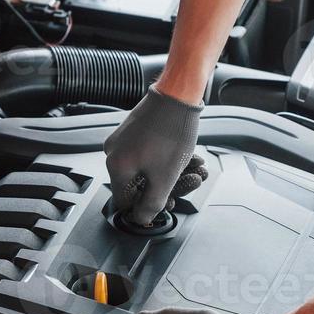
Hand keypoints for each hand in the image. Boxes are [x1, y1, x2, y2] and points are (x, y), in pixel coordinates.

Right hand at [105, 88, 208, 225]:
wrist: (178, 94)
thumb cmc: (171, 132)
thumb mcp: (164, 177)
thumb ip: (152, 204)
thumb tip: (141, 218)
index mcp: (116, 166)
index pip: (125, 200)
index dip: (146, 207)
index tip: (166, 204)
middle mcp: (115, 152)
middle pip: (141, 183)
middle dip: (171, 185)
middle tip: (193, 182)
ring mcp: (125, 139)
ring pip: (150, 167)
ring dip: (175, 171)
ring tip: (198, 168)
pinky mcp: (137, 130)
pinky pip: (151, 152)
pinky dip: (169, 158)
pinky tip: (191, 157)